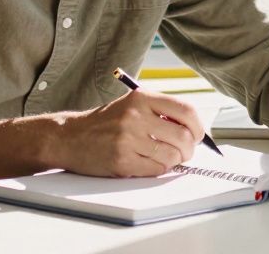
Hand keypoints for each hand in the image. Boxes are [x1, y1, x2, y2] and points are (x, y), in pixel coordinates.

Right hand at [52, 88, 203, 177]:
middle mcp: (135, 116)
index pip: (186, 110)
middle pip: (183, 136)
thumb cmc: (106, 123)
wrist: (70, 137)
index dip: (198, 126)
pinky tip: (150, 163)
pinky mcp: (122, 161)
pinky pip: (156, 169)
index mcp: (141, 98)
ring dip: (175, 160)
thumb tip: (194, 130)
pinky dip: (159, 169)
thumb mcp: (131, 105)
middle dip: (189, 148)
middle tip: (185, 151)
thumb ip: (160, 111)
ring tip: (166, 157)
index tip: (198, 134)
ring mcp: (128, 139)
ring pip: (172, 155)